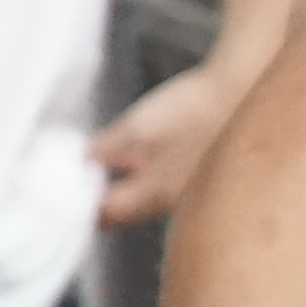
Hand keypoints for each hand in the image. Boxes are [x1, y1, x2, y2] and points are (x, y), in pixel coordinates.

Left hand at [87, 54, 254, 225]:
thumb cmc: (192, 109)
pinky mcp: (199, 174)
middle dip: (101, 200)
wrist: (242, 91)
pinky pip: (162, 186)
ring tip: (103, 168)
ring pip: (144, 200)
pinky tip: (141, 157)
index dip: (80, 204)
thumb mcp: (137, 127)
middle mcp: (172, 201)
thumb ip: (104, 149)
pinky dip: (144, 178)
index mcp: (153, 193)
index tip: (63, 190)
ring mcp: (188, 190)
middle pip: (126, 213)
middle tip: (77, 180)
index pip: (106, 214)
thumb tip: (78, 165)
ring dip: (122, 189)